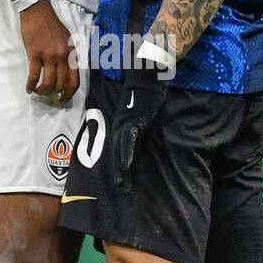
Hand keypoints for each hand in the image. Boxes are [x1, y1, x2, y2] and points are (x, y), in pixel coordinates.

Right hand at [19, 0, 78, 103]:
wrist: (38, 12)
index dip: (69, 93)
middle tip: (48, 97)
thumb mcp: (67, 39)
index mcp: (71, 53)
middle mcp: (62, 56)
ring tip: (37, 92)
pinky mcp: (35, 54)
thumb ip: (69, 55)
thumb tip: (68, 70)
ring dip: (42, 91)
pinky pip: (33, 75)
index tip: (63, 98)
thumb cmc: (51, 25)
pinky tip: (28, 88)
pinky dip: (30, 85)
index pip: (75, 80)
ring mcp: (49, 56)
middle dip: (55, 95)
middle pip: (61, 84)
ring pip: (48, 83)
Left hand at [111, 73, 168, 194]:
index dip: (120, 164)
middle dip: (120, 172)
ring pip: (121, 151)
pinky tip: (125, 166)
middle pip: (118, 153)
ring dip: (121, 168)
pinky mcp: (133, 122)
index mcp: (123, 124)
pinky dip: (126, 155)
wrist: (144, 75)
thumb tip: (142, 130)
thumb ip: (139, 120)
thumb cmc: (144, 90)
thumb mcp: (140, 109)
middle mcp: (121, 126)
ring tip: (122, 184)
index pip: (120, 148)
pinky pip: (128, 142)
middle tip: (122, 187)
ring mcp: (125, 124)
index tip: (122, 178)